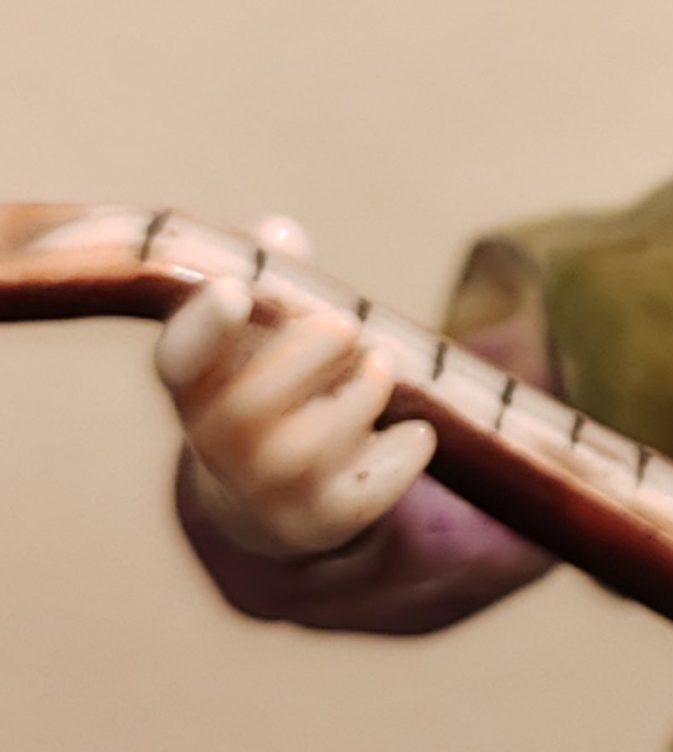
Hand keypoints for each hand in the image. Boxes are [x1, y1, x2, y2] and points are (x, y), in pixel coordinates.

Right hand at [156, 217, 436, 559]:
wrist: (271, 503)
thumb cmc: (271, 390)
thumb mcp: (261, 339)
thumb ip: (275, 281)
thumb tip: (281, 229)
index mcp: (195, 388)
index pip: (179, 361)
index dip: (201, 328)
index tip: (233, 291)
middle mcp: (219, 446)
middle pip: (255, 403)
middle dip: (310, 353)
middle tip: (348, 324)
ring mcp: (266, 492)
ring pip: (317, 442)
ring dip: (363, 392)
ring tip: (381, 366)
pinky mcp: (320, 522)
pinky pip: (371, 485)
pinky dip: (403, 449)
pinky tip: (413, 432)